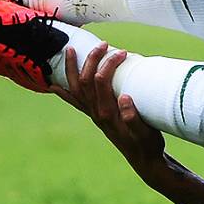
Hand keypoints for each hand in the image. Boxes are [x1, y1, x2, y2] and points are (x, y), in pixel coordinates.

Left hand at [50, 44, 165, 172]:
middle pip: (85, 80)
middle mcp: (96, 113)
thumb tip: (125, 97)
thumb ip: (134, 118)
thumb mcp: (146, 133)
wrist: (143, 160)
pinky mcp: (95, 117)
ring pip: (76, 88)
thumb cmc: (147, 145)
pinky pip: (75, 102)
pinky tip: (55, 86)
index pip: (100, 81)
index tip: (123, 53)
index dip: (109, 64)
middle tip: (103, 43)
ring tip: (70, 50)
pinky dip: (64, 92)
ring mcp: (94, 115)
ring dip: (72, 68)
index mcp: (107, 113)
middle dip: (92, 59)